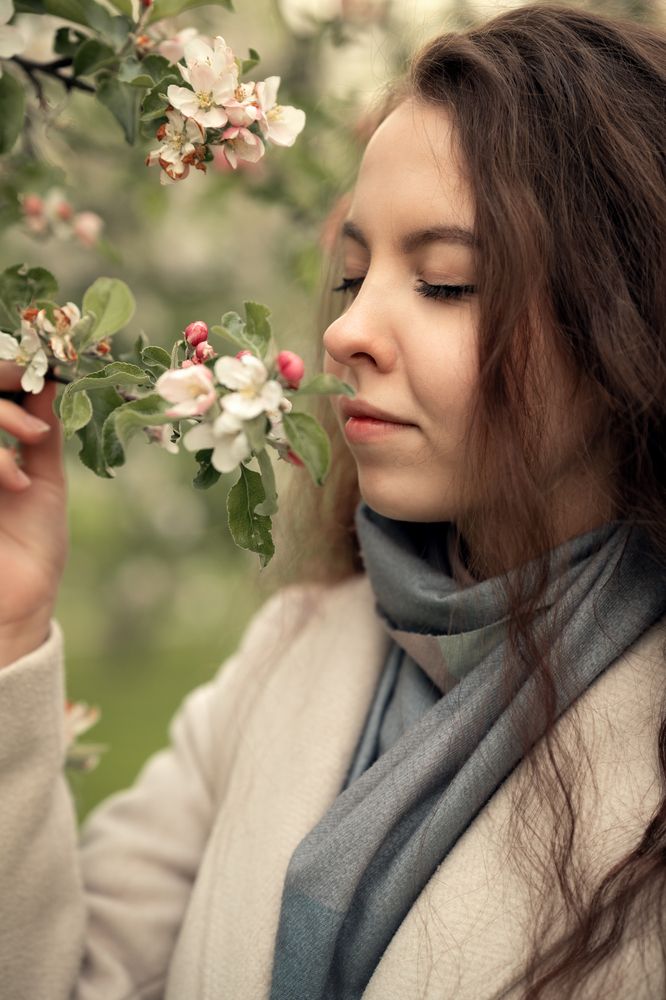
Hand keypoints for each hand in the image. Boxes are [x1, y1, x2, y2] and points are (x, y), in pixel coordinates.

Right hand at [0, 362, 67, 666]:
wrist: (21, 601)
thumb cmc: (32, 545)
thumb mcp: (45, 480)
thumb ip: (44, 433)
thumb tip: (53, 382)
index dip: (5, 374)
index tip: (39, 371)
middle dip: (0, 394)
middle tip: (31, 403)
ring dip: (0, 419)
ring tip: (31, 441)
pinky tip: (16, 481)